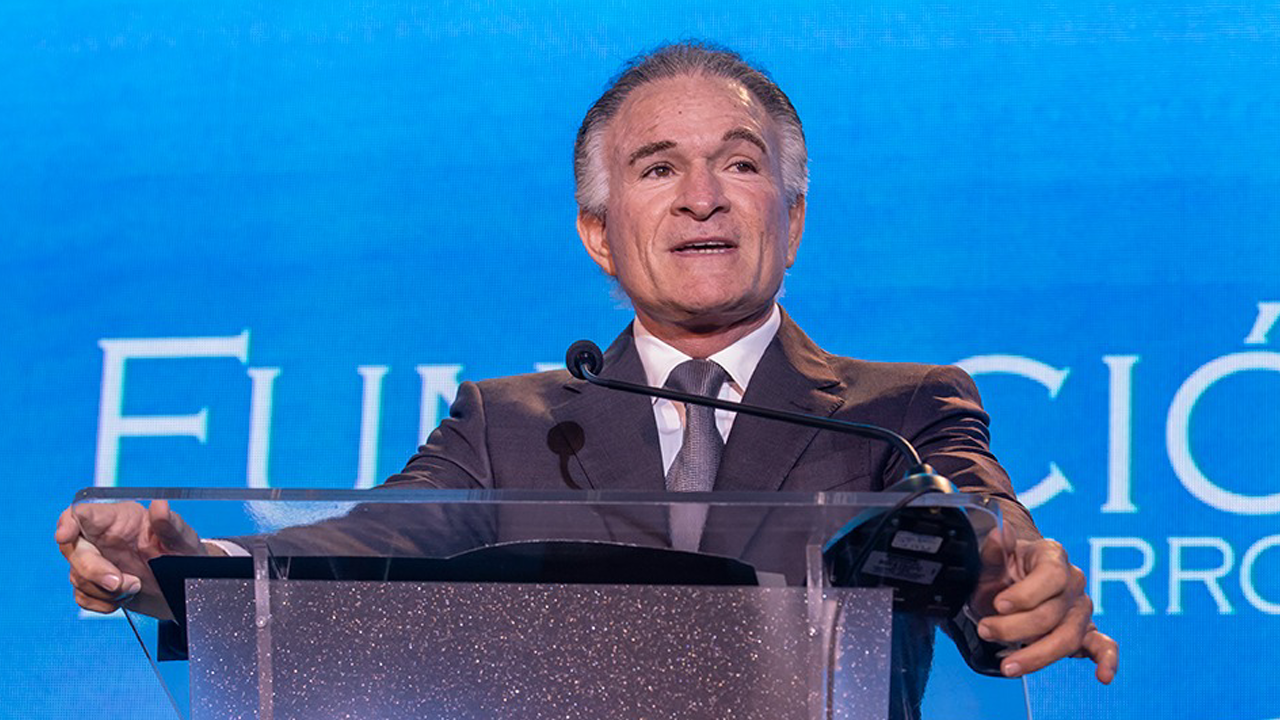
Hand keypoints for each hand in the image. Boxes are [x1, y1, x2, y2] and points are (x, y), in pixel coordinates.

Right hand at [56, 500, 206, 619]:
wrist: (188, 586)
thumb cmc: (186, 554)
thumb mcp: (183, 539)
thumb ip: (170, 524)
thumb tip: (160, 506)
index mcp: (120, 519)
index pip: (82, 514)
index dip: (67, 522)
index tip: (65, 536)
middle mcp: (103, 538)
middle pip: (73, 549)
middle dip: (92, 570)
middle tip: (120, 582)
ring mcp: (99, 562)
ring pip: (77, 575)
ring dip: (104, 589)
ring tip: (136, 587)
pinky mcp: (98, 584)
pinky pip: (81, 595)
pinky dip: (100, 603)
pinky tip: (122, 600)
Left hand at [977, 538, 1118, 682]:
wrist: (1007, 580)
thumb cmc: (1000, 568)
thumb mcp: (990, 557)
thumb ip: (993, 548)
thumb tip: (1000, 534)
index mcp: (1052, 556)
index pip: (1050, 576)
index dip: (1025, 595)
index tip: (998, 605)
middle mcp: (1072, 581)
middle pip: (1052, 614)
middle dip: (1014, 628)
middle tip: (985, 630)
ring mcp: (1080, 608)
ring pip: (1067, 637)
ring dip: (1036, 655)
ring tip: (1007, 667)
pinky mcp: (1085, 632)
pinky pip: (1103, 645)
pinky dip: (1107, 660)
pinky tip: (1103, 675)